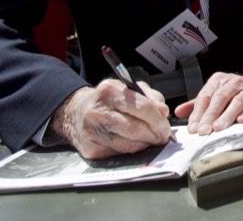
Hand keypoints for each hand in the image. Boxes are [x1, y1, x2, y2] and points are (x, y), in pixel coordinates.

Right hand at [51, 80, 170, 158]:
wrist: (75, 113)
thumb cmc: (107, 100)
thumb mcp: (127, 89)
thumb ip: (149, 96)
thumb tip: (163, 111)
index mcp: (110, 91)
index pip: (142, 107)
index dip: (158, 120)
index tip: (166, 126)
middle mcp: (98, 111)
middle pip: (135, 128)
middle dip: (154, 135)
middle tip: (163, 136)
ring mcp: (92, 132)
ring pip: (128, 144)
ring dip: (145, 144)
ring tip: (152, 140)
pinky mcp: (90, 149)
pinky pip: (119, 153)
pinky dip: (132, 150)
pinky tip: (137, 144)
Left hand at [175, 72, 242, 134]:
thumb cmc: (235, 92)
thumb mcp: (215, 94)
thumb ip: (198, 104)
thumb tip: (178, 112)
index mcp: (219, 80)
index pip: (205, 97)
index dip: (198, 113)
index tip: (193, 128)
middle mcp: (233, 82)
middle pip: (219, 99)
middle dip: (210, 116)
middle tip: (203, 130)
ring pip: (237, 102)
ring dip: (227, 115)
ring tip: (218, 127)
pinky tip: (242, 121)